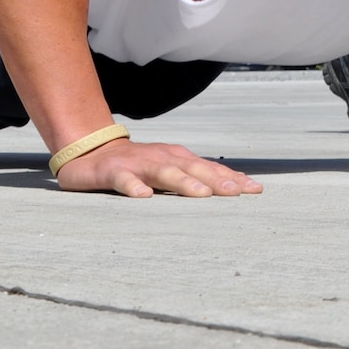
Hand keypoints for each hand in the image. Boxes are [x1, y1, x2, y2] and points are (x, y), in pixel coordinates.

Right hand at [56, 139, 261, 197]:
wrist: (92, 151)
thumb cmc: (138, 165)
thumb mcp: (168, 170)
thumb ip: (193, 179)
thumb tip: (230, 190)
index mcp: (178, 159)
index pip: (210, 169)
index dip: (233, 178)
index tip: (256, 190)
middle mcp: (162, 158)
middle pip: (193, 169)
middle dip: (217, 181)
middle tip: (238, 193)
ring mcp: (138, 164)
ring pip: (164, 172)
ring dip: (184, 182)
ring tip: (202, 195)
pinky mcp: (112, 173)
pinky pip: (124, 180)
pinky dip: (134, 187)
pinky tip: (143, 196)